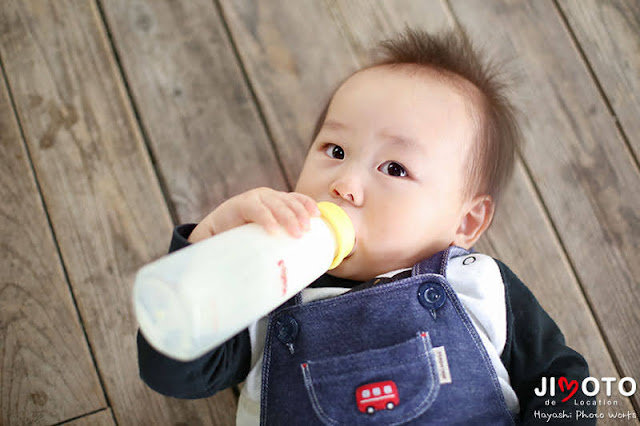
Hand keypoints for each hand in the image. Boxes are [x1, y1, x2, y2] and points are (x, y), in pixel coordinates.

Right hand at [188, 187, 320, 242]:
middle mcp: (266, 196)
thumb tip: (301, 267)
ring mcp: (254, 198)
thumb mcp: (265, 235)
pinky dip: (266, 219)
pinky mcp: (240, 204)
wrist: (214, 235)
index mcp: (275, 201)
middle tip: (306, 232)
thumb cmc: (244, 238)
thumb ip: (280, 241)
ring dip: (288, 218)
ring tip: (296, 234)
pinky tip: (273, 231)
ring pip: (276, 204)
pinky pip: (257, 210)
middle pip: (289, 202)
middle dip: (300, 215)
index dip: (307, 204)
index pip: (295, 198)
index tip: (317, 216)